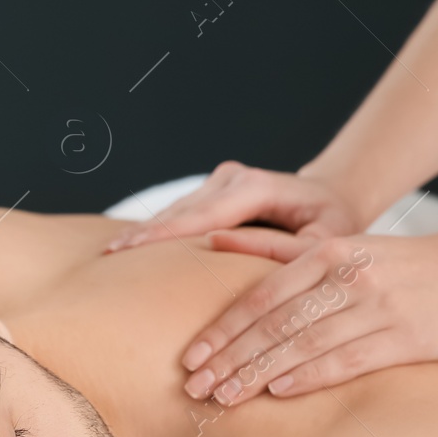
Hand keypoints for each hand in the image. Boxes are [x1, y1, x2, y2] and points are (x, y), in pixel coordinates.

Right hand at [104, 161, 362, 252]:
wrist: (333, 199)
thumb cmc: (333, 225)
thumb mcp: (323, 242)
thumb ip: (280, 249)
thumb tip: (219, 247)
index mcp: (256, 187)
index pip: (201, 214)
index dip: (163, 234)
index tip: (128, 249)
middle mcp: (232, 178)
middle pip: (179, 211)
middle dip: (143, 235)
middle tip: (104, 258)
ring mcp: (219, 182)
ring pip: (174, 211)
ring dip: (145, 234)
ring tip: (108, 256)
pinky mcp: (211, 192)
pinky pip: (180, 215)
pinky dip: (157, 233)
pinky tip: (129, 249)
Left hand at [178, 226, 437, 404]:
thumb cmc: (400, 263)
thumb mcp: (341, 245)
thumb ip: (278, 250)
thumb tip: (213, 240)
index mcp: (327, 253)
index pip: (259, 297)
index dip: (221, 330)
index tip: (189, 358)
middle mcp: (348, 278)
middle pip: (274, 324)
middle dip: (228, 359)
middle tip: (193, 388)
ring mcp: (377, 307)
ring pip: (304, 344)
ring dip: (258, 373)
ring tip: (224, 397)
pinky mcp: (405, 337)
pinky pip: (348, 359)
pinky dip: (310, 376)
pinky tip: (279, 391)